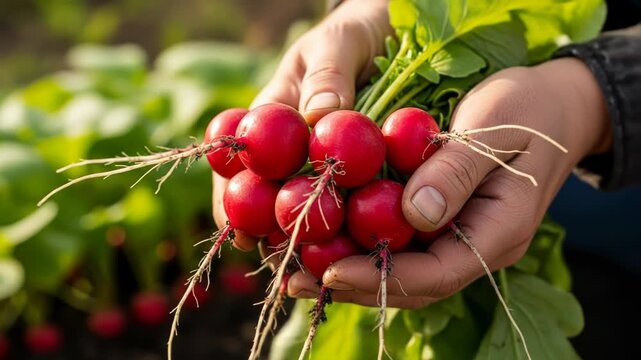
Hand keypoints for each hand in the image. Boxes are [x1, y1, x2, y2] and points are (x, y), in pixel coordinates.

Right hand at [212, 0, 391, 250]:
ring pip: (304, 206)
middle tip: (276, 264)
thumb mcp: (341, 40)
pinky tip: (353, 253)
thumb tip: (317, 117)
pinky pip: (350, 204)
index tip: (240, 231)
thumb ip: (328, 73)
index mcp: (275, 114)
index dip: (232, 199)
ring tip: (309, 272)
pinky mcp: (359, 170)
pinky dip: (346, 228)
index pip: (238, 161)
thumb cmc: (359, 28)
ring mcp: (323, 159)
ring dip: (302, 240)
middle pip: (266, 195)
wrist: (394, 28)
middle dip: (266, 233)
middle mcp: (293, 144)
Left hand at [288, 58, 611, 307]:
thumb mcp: (495, 129)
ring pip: (401, 267)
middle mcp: (475, 245)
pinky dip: (361, 242)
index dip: (381, 277)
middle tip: (296, 281)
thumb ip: (456, 171)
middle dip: (352, 284)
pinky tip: (324, 237)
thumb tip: (413, 215)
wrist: (554, 103)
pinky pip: (400, 241)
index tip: (331, 271)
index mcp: (497, 232)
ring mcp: (458, 235)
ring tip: (298, 269)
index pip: (435, 274)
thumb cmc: (529, 107)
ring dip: (349, 269)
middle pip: (410, 282)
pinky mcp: (442, 218)